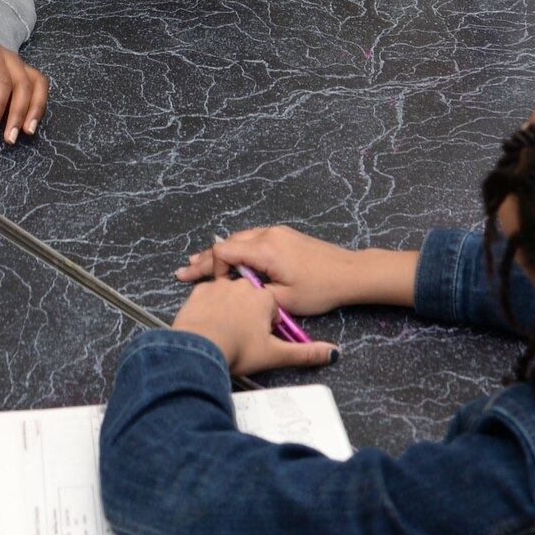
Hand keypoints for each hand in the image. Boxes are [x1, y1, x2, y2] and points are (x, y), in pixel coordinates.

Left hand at [0, 31, 46, 144]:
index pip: (2, 81)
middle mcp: (12, 59)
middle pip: (24, 85)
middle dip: (19, 113)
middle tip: (10, 137)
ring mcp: (21, 65)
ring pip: (38, 85)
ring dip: (36, 109)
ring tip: (27, 131)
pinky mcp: (26, 72)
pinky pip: (40, 86)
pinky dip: (39, 104)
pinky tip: (32, 121)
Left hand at [171, 275, 338, 375]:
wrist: (199, 350)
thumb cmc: (236, 349)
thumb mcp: (275, 354)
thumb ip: (305, 352)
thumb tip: (331, 353)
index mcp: (263, 297)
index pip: (271, 308)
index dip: (267, 325)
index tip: (259, 339)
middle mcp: (242, 285)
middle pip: (250, 299)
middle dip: (248, 316)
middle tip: (241, 338)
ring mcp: (219, 286)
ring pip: (228, 296)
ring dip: (228, 310)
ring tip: (224, 333)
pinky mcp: (199, 292)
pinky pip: (207, 298)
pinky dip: (208, 309)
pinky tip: (208, 325)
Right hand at [175, 225, 415, 315]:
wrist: (351, 273)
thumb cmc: (320, 289)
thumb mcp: (283, 301)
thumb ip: (253, 294)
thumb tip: (234, 292)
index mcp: (266, 249)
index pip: (225, 251)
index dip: (212, 269)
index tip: (214, 288)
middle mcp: (268, 235)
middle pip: (228, 243)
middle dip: (206, 259)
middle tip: (183, 271)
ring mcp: (277, 233)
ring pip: (239, 240)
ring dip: (220, 254)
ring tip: (197, 264)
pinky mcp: (284, 237)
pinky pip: (252, 240)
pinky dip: (236, 250)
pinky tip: (228, 259)